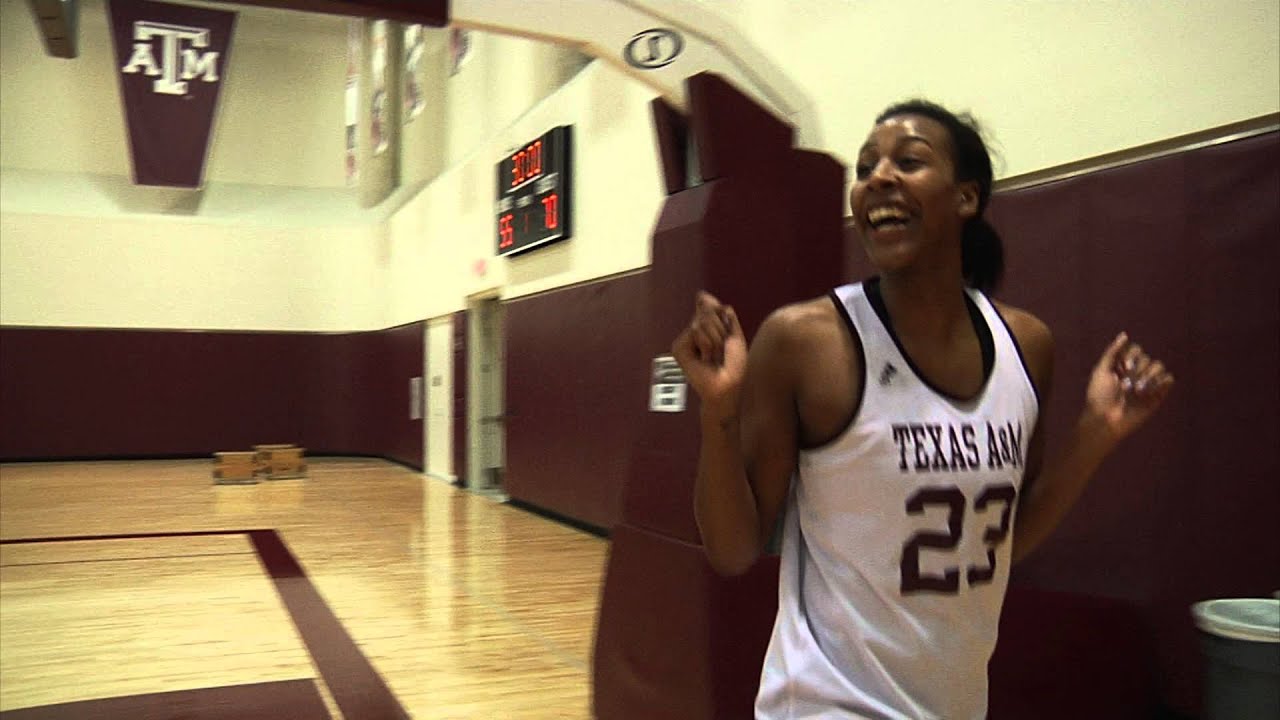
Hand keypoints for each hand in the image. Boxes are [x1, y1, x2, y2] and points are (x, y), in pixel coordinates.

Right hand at [671, 291, 746, 419]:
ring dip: (716, 340)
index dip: (723, 316)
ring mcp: (686, 340)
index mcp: (707, 327)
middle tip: (722, 350)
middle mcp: (694, 331)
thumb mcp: (733, 333)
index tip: (728, 338)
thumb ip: (720, 313)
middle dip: (721, 330)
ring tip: (715, 357)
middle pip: (708, 311)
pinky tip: (705, 360)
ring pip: (702, 322)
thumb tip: (701, 295)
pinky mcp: (678, 348)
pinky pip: (695, 331)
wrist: (728, 384)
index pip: (711, 305)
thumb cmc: (734, 364)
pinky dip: (707, 345)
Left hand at [1083, 332, 1173, 443]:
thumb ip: (1112, 352)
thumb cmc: (1099, 396)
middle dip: (1137, 370)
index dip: (1132, 356)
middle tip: (1125, 385)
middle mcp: (1137, 372)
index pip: (1136, 349)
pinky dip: (1161, 381)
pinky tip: (1148, 391)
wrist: (1106, 420)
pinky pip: (1168, 380)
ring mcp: (1148, 383)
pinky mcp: (1157, 394)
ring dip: (1148, 376)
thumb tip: (1124, 335)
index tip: (1123, 368)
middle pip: (1147, 358)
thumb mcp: (1101, 371)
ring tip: (1137, 390)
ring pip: (1159, 366)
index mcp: (1123, 365)